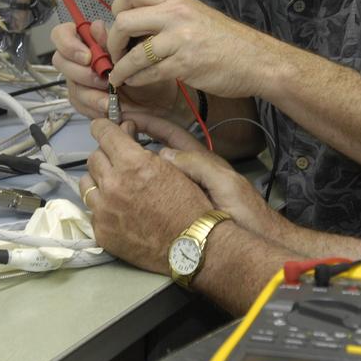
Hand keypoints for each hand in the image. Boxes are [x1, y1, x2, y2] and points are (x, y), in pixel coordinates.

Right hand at [50, 20, 183, 119]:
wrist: (159, 98)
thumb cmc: (145, 70)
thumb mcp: (133, 52)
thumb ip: (112, 40)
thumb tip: (96, 26)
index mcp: (88, 40)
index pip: (61, 34)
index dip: (68, 44)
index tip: (87, 56)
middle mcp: (79, 58)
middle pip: (60, 61)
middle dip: (81, 72)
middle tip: (103, 79)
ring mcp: (78, 80)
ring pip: (71, 85)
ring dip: (91, 92)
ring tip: (110, 98)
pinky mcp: (83, 100)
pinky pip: (79, 104)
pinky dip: (94, 106)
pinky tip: (108, 107)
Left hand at [80, 118, 211, 275]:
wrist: (194, 246)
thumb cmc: (190, 204)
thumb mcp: (172, 167)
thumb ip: (142, 148)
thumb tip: (126, 132)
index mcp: (133, 164)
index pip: (104, 133)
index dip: (103, 127)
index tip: (101, 127)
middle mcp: (113, 185)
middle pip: (94, 158)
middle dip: (106, 155)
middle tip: (119, 162)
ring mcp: (104, 210)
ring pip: (86, 183)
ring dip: (99, 181)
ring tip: (115, 187)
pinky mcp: (101, 232)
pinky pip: (92, 210)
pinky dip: (103, 206)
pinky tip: (119, 210)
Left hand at [105, 0, 283, 100]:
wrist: (257, 60)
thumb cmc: (228, 41)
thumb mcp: (196, 15)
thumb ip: (167, 15)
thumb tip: (136, 25)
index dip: (116, 9)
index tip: (117, 25)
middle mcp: (176, 15)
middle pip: (124, 21)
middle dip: (112, 42)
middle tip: (115, 53)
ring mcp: (180, 40)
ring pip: (134, 53)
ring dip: (120, 68)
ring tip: (119, 75)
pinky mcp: (184, 65)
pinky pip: (148, 73)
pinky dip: (136, 80)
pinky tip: (136, 82)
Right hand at [124, 111, 289, 244]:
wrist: (251, 244)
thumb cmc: (244, 213)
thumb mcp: (223, 182)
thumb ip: (197, 165)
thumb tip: (162, 154)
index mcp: (200, 160)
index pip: (170, 133)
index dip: (149, 122)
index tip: (126, 116)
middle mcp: (189, 172)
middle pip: (156, 150)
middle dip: (134, 140)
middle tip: (109, 137)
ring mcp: (182, 191)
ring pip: (150, 172)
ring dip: (131, 165)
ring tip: (109, 162)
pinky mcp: (177, 210)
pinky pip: (152, 193)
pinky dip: (136, 188)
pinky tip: (121, 191)